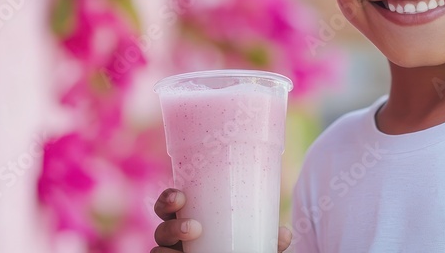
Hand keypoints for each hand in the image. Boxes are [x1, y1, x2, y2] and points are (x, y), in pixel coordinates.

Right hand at [150, 188, 292, 251]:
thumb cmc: (239, 248)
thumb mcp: (252, 242)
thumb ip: (267, 239)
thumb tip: (285, 233)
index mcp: (189, 219)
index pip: (169, 206)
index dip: (168, 199)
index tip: (181, 197)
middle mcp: (175, 239)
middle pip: (161, 228)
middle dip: (171, 225)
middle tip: (194, 228)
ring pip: (158, 250)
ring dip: (172, 245)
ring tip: (192, 241)